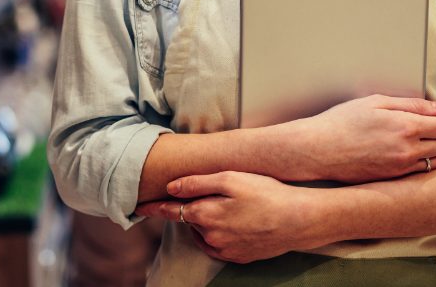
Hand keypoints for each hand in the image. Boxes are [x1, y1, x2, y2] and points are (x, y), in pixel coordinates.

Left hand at [136, 171, 326, 263]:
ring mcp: (224, 250)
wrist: (298, 219)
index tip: (137, 206)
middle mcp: (210, 237)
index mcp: (205, 215)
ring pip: (204, 233)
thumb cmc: (266, 192)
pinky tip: (237, 221)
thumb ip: (197, 183)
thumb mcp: (230, 178)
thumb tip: (171, 187)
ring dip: (208, 220)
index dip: (153, 207)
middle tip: (219, 192)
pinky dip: (219, 233)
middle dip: (195, 206)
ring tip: (234, 205)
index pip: (170, 211)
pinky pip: (218, 245)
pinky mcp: (238, 257)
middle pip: (190, 219)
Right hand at [292, 94, 435, 182]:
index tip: (433, 114)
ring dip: (434, 149)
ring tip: (416, 139)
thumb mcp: (375, 102)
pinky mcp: (395, 180)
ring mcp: (402, 168)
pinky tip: (406, 153)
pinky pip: (422, 172)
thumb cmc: (342, 122)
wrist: (319, 150)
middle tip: (425, 125)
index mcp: (405, 126)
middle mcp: (408, 150)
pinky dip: (422, 162)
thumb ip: (412, 104)